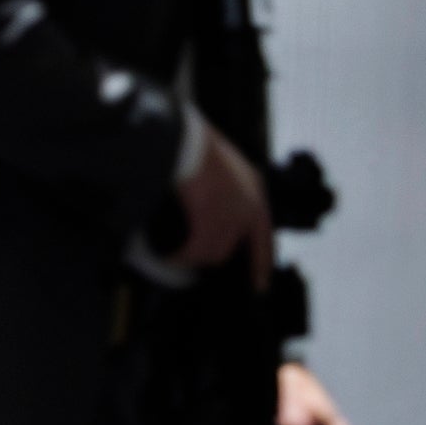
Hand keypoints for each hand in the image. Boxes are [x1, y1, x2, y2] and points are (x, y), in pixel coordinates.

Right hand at [176, 125, 273, 287]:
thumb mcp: (216, 160)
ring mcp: (233, 217)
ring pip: (209, 253)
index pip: (263, 237)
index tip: (259, 286)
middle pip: (227, 249)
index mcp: (253, 189)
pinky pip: (191, 252)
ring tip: (166, 251)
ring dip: (187, 254)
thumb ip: (217, 183)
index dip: (260, 262)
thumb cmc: (192, 141)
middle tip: (184, 256)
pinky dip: (175, 255)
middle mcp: (250, 207)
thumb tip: (201, 203)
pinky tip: (162, 255)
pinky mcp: (213, 224)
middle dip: (205, 254)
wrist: (185, 138)